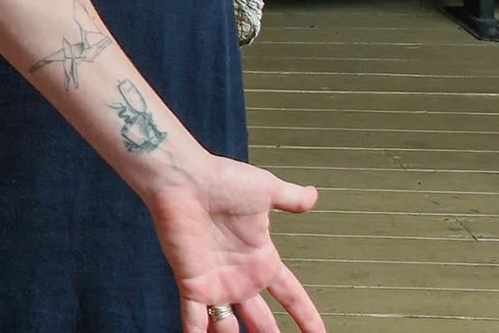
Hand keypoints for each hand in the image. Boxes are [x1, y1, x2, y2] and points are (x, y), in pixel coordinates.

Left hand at [146, 153, 325, 332]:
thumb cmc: (222, 180)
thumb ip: (290, 198)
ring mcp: (216, 284)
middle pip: (261, 320)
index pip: (291, 296)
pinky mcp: (192, 285)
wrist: (184, 180)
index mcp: (261, 260)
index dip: (305, 316)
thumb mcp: (266, 190)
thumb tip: (313, 195)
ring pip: (227, 327)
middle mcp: (240, 277)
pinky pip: (194, 321)